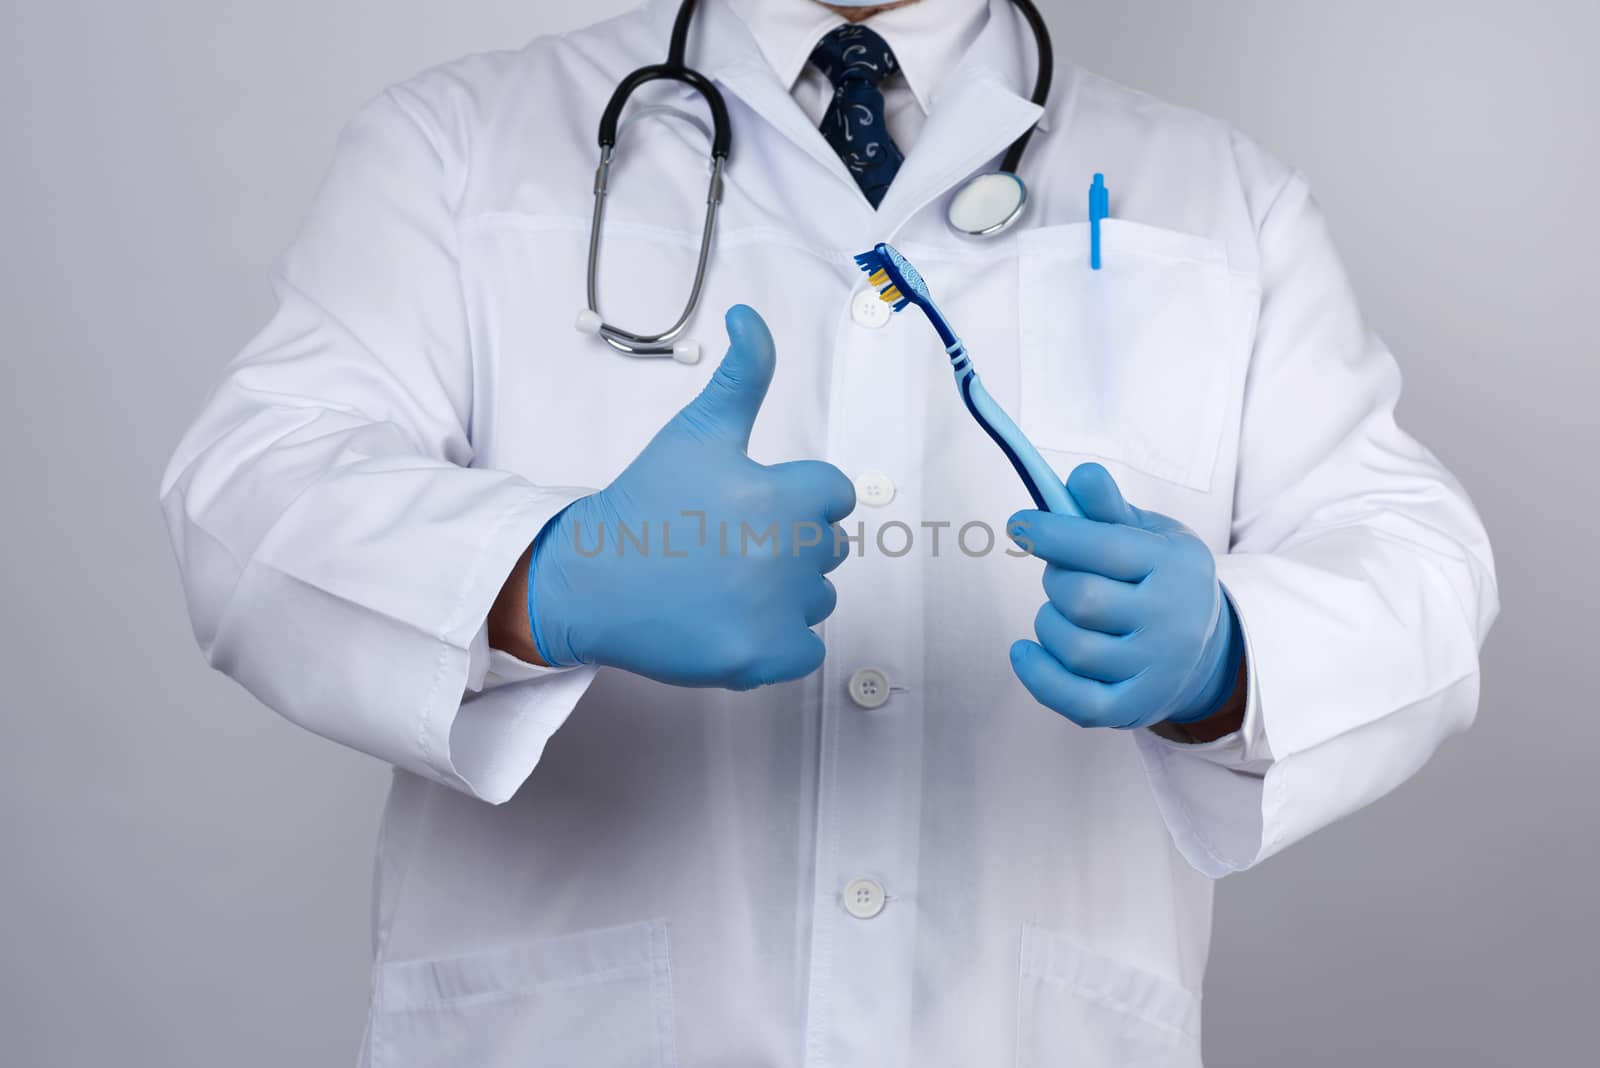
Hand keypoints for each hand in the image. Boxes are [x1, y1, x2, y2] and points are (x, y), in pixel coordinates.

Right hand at [527, 305, 855, 689]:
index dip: (795, 495)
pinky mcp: (764, 658)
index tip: (750, 504)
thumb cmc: (645, 503)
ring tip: (725, 583)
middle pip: (829, 546)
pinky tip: (733, 620)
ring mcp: (778, 612)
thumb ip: (743, 374)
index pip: (833, 494)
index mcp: (784, 496)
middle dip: (789, 543)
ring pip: (818, 598)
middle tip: (728, 544)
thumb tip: (749, 315)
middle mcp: (790, 554)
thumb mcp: (698, 430)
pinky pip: (807, 650)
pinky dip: (779, 642)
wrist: (591, 579)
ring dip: (785, 594)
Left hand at [1006, 463, 1242, 728]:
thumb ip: (1110, 508)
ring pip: (1073, 647)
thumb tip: (1082, 475)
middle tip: (1061, 575)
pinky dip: (1039, 676)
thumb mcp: (1150, 534)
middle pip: (1082, 598)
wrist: (1207, 650)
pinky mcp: (1134, 708)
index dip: (1052, 533)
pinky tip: (1025, 651)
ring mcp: (1154, 669)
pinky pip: (1075, 701)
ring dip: (1047, 624)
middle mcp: (1170, 620)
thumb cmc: (1161, 580)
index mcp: (1175, 566)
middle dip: (1055, 580)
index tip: (1019, 524)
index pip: (1104, 546)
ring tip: (1060, 612)